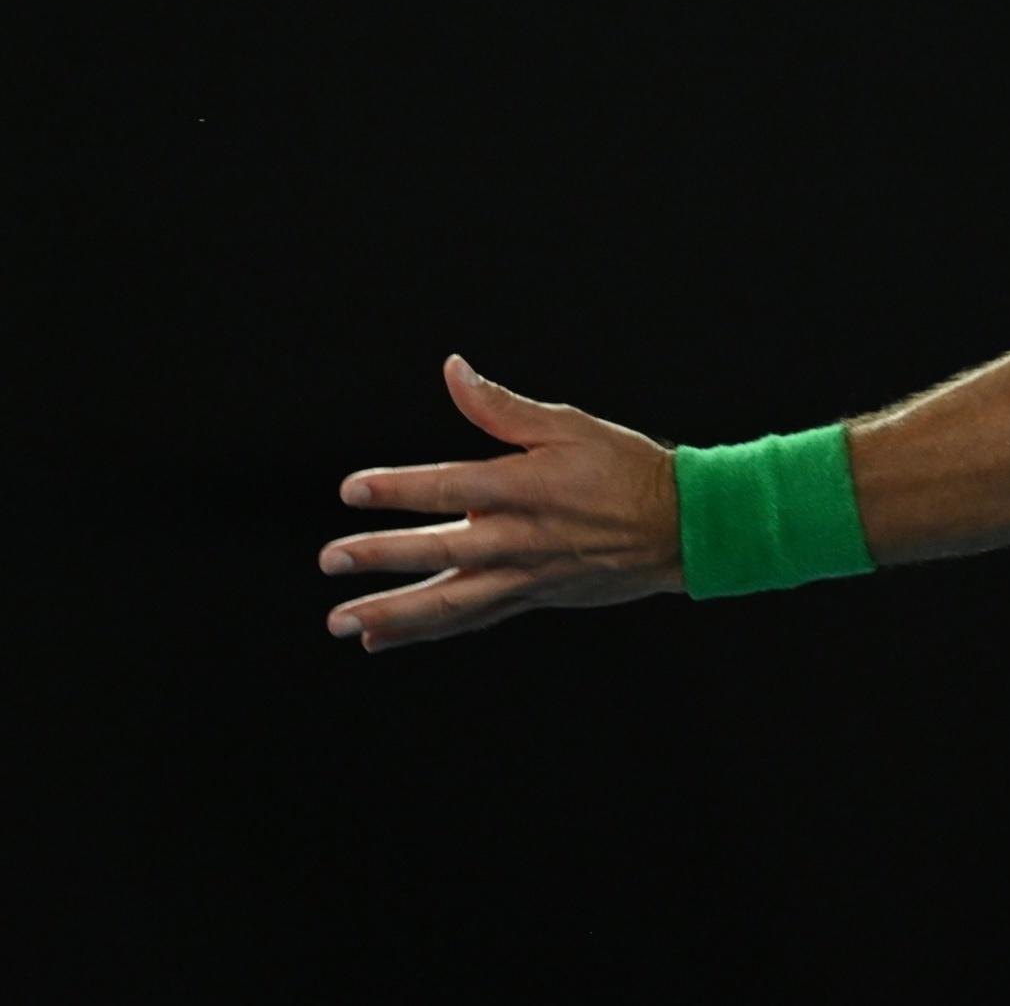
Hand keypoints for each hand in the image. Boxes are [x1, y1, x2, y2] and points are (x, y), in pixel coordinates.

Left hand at [320, 355, 681, 652]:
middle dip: (379, 557)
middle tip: (329, 560)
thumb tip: (454, 371)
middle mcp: (519, 537)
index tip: (352, 489)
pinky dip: (424, 631)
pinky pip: (470, 620)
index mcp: (526, 487)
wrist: (679, 528)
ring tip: (342, 622)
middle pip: (439, 551)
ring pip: (449, 602)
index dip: (398, 488)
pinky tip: (382, 638)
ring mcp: (524, 575)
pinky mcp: (531, 598)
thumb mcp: (568, 425)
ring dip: (392, 613)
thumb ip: (501, 407)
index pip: (450, 487)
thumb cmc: (624, 467)